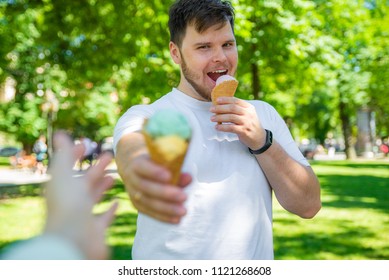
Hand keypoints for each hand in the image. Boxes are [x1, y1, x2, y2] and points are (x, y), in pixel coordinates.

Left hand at [44, 132, 117, 258]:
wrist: (74, 238)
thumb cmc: (69, 204)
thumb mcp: (63, 173)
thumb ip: (64, 154)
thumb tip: (59, 133)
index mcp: (61, 187)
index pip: (67, 166)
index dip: (75, 154)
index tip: (87, 145)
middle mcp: (71, 201)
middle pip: (84, 181)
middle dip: (96, 167)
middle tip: (110, 155)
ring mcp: (83, 215)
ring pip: (94, 196)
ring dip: (103, 185)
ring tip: (114, 176)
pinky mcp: (95, 229)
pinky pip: (104, 217)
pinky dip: (110, 209)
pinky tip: (117, 201)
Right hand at [119, 153, 190, 223]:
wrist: (135, 165)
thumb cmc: (155, 160)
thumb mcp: (163, 159)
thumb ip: (175, 168)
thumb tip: (188, 179)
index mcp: (136, 163)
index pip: (142, 167)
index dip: (154, 172)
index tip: (169, 176)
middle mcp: (132, 178)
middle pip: (146, 188)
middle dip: (165, 193)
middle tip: (184, 196)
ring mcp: (133, 193)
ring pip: (148, 202)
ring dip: (167, 208)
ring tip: (183, 211)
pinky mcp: (137, 204)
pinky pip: (150, 212)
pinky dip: (164, 217)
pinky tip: (177, 219)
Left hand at [210, 97, 265, 149]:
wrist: (259, 137)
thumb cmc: (249, 124)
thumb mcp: (247, 114)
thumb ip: (237, 109)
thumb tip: (220, 105)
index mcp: (249, 107)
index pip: (236, 101)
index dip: (225, 100)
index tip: (217, 100)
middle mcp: (248, 114)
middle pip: (232, 108)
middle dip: (220, 108)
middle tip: (211, 109)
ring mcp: (246, 122)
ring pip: (231, 117)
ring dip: (220, 117)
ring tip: (212, 118)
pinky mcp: (244, 131)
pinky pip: (231, 128)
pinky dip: (223, 127)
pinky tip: (217, 127)